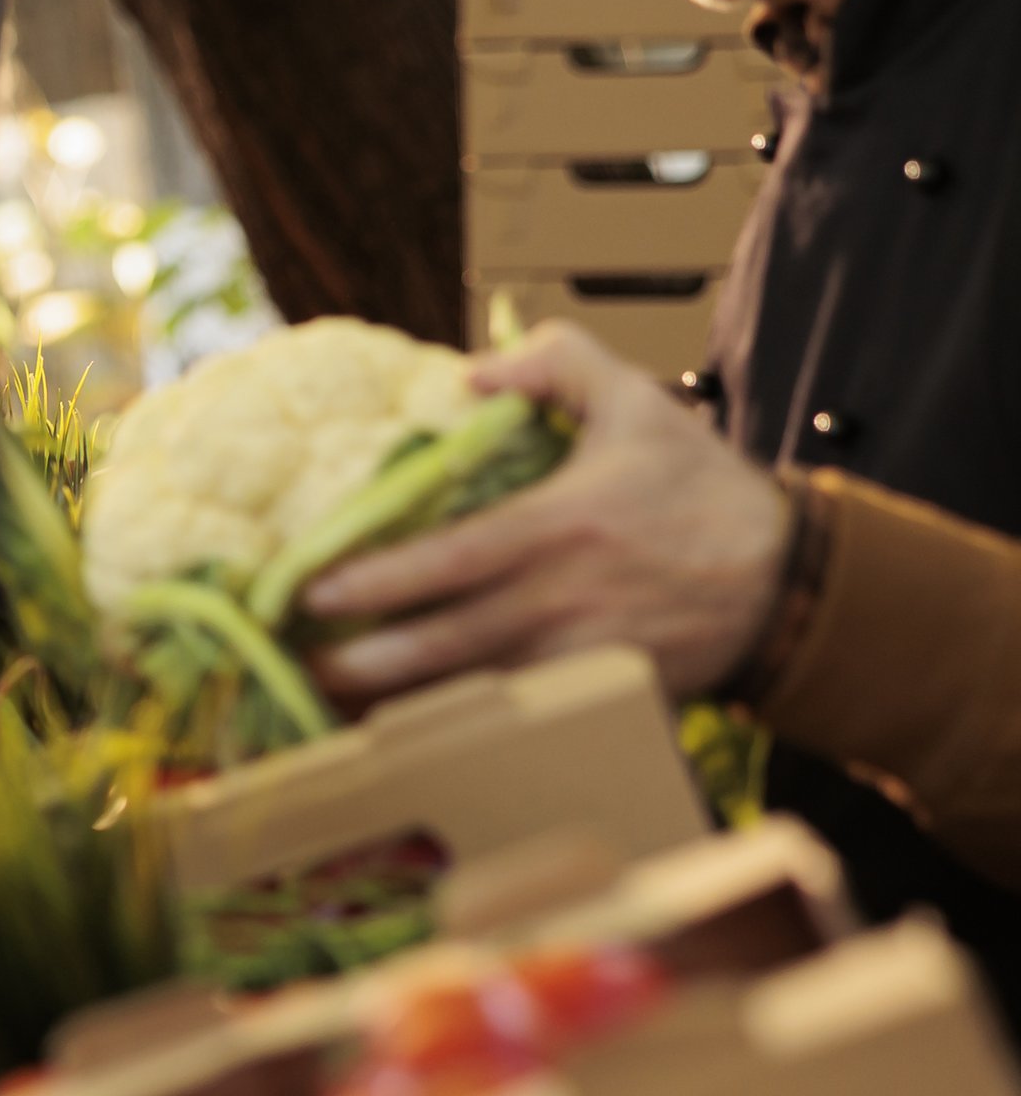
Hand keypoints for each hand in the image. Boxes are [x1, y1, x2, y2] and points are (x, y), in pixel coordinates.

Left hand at [300, 321, 790, 704]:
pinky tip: (411, 730)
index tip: (314, 591)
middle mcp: (566, 598)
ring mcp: (584, 654)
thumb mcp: (639, 404)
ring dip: (404, 703)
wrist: (794, 582)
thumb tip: (471, 372)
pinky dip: (466, 725)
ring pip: (477, 689)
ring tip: (333, 702)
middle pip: (449, 642)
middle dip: (370, 662)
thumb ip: (558, 365)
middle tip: (301, 665)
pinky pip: (522, 716)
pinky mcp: (604, 692)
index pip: (453, 559)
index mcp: (563, 525)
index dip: (380, 580)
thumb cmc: (703, 489)